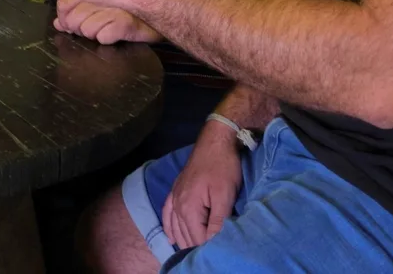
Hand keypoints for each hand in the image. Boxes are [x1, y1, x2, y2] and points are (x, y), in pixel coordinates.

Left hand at [54, 0, 160, 43]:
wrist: (165, 2)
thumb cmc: (130, 2)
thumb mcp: (101, 1)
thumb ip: (77, 10)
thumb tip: (58, 24)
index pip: (64, 4)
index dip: (65, 19)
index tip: (72, 24)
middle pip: (73, 21)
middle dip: (80, 29)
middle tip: (97, 26)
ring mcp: (113, 8)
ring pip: (87, 30)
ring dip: (97, 34)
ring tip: (110, 27)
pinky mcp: (126, 22)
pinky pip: (104, 38)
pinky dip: (109, 39)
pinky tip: (118, 32)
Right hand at [162, 119, 243, 248]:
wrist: (215, 141)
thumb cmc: (223, 167)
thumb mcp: (225, 195)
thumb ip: (218, 221)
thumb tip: (213, 243)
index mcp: (188, 208)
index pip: (198, 239)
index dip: (210, 248)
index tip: (222, 250)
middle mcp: (177, 205)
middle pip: (186, 236)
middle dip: (197, 247)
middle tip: (212, 252)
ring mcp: (174, 197)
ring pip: (176, 228)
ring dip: (185, 242)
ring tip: (195, 252)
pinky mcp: (176, 191)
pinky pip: (167, 214)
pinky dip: (169, 228)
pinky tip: (171, 238)